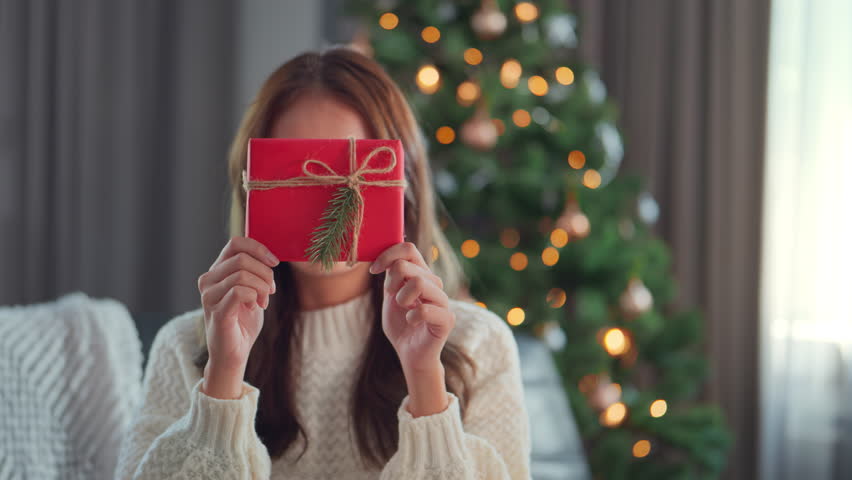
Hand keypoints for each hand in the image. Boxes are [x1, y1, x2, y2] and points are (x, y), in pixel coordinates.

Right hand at [197, 236, 278, 397]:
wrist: (235, 352)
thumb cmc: (244, 321)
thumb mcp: (253, 290)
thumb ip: (256, 272)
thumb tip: (269, 256)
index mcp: (217, 271)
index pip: (235, 243)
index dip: (258, 248)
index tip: (274, 262)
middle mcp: (208, 280)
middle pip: (242, 259)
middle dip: (265, 273)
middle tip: (270, 291)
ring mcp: (209, 296)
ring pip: (241, 274)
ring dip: (261, 287)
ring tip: (262, 301)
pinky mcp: (216, 312)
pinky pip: (239, 291)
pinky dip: (253, 296)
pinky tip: (254, 306)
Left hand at [370, 242, 453, 415]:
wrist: (409, 354)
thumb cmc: (400, 325)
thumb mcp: (390, 296)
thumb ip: (390, 275)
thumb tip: (385, 254)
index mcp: (421, 274)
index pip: (409, 248)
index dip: (388, 255)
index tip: (374, 270)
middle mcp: (434, 283)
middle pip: (407, 265)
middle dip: (391, 282)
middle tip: (393, 298)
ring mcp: (443, 300)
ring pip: (418, 282)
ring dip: (402, 298)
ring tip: (404, 310)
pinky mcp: (447, 319)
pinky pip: (425, 309)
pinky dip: (411, 316)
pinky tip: (412, 322)